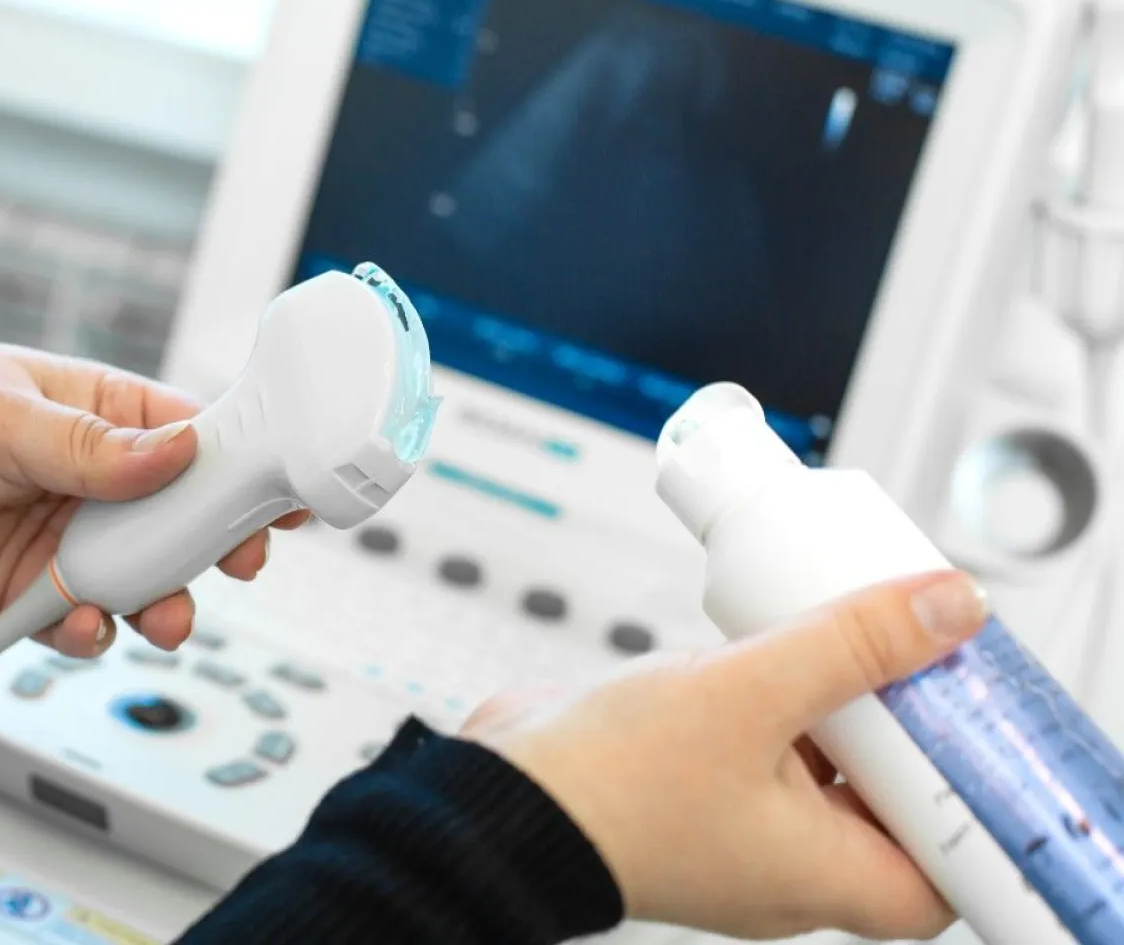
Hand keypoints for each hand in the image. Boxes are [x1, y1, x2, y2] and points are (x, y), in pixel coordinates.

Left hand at [0, 341, 308, 656]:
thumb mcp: (2, 410)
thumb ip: (87, 444)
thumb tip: (173, 451)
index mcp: (106, 415)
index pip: (196, 439)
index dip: (242, 466)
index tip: (279, 496)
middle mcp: (100, 483)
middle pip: (184, 520)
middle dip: (215, 547)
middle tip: (236, 564)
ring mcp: (69, 540)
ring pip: (143, 582)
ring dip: (162, 603)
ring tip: (161, 617)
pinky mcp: (31, 592)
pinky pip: (81, 623)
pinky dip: (91, 634)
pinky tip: (80, 624)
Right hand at [462, 570, 989, 940]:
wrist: (502, 791)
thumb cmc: (612, 783)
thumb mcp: (749, 693)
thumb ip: (851, 645)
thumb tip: (947, 610)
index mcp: (820, 873)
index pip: (942, 868)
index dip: (972, 804)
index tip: (981, 725)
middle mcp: (786, 860)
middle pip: (888, 802)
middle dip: (911, 726)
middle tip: (923, 653)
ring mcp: (739, 823)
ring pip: (824, 765)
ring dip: (843, 702)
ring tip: (856, 631)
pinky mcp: (696, 784)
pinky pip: (765, 742)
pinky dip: (783, 695)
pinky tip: (777, 641)